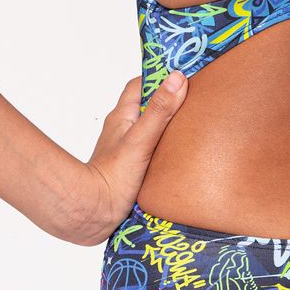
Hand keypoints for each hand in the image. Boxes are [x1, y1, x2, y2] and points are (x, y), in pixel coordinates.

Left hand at [64, 71, 188, 245]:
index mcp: (122, 116)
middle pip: (148, 106)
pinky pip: (152, 150)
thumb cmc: (112, 177)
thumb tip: (178, 78)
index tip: (184, 75)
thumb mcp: (141, 139)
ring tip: (195, 127)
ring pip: (150, 129)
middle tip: (196, 100)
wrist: (92, 214)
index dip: (160, 77)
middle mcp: (123, 130)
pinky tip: (182, 156)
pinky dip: (166, 148)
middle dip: (169, 101)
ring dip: (169, 126)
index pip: (141, 85)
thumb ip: (160, 110)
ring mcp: (126, 150)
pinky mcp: (132, 169)